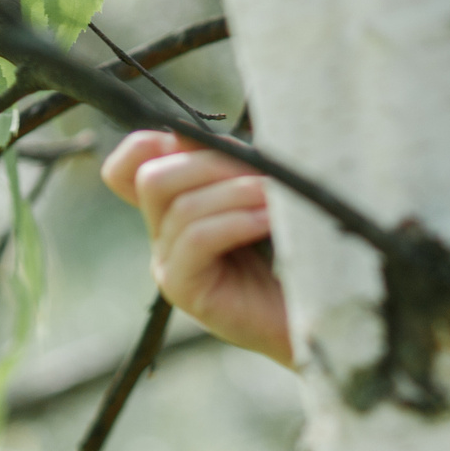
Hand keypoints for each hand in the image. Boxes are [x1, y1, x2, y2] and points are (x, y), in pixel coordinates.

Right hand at [100, 129, 293, 366]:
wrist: (321, 316)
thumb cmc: (299, 253)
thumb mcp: (264, 197)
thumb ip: (233, 167)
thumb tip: (206, 135)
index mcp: (175, 211)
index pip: (128, 166)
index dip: (152, 141)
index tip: (203, 140)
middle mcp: (163, 237)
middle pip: (152, 177)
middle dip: (211, 162)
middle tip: (264, 170)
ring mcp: (169, 266)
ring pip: (181, 205)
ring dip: (236, 190)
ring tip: (278, 195)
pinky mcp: (185, 290)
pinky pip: (196, 239)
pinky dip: (236, 221)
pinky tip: (269, 220)